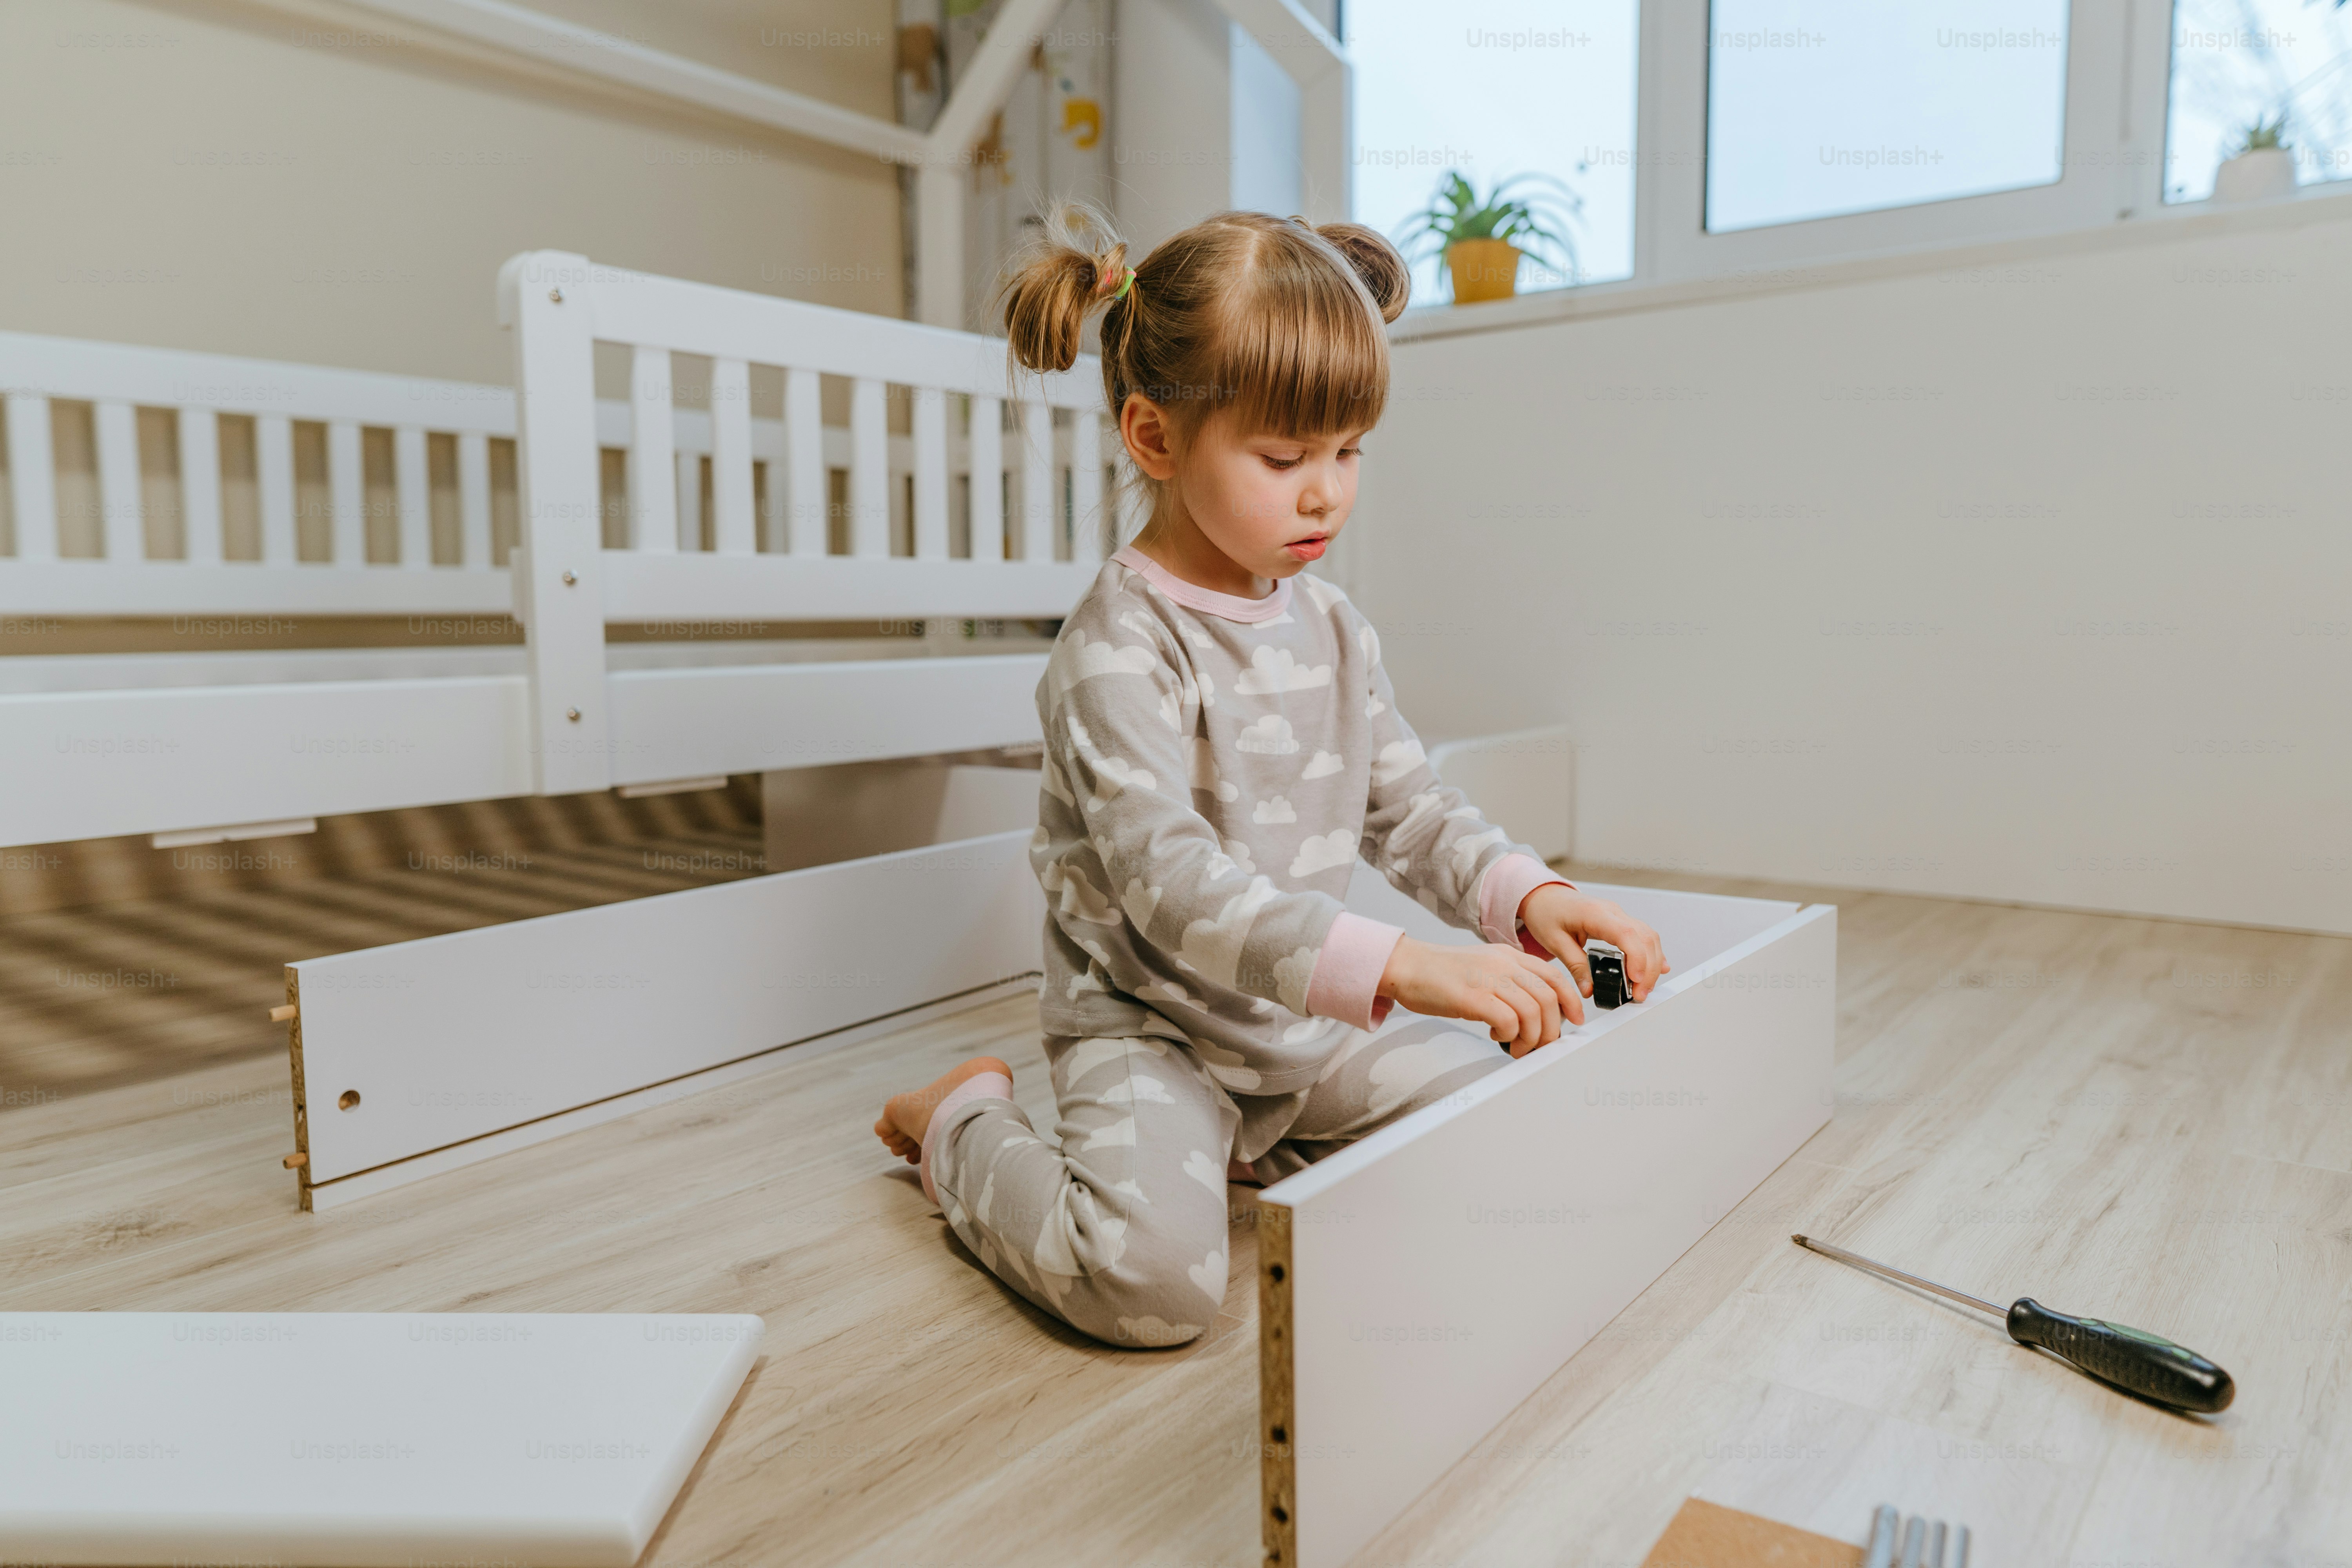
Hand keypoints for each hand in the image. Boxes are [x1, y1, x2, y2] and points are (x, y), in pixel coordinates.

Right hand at [1377, 935, 1585, 1055]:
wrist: (1406, 966)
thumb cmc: (1441, 974)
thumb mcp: (1484, 968)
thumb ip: (1509, 981)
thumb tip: (1533, 1011)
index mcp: (1508, 956)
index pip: (1554, 976)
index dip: (1571, 1001)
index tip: (1575, 1021)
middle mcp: (1503, 963)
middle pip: (1548, 998)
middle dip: (1551, 1029)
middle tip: (1539, 1045)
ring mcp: (1487, 978)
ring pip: (1532, 1011)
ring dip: (1531, 1038)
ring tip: (1517, 1046)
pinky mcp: (1471, 996)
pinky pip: (1507, 1019)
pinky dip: (1509, 1035)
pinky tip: (1497, 1036)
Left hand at [1518, 885, 1669, 1001]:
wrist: (1545, 897)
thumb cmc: (1547, 913)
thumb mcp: (1554, 942)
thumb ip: (1575, 966)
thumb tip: (1590, 990)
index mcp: (1594, 913)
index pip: (1626, 934)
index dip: (1637, 958)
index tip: (1635, 981)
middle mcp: (1612, 911)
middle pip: (1644, 937)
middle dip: (1648, 969)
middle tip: (1639, 995)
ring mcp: (1619, 915)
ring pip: (1649, 937)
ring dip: (1652, 964)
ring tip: (1643, 989)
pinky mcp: (1621, 921)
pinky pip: (1644, 935)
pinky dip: (1652, 953)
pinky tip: (1657, 969)